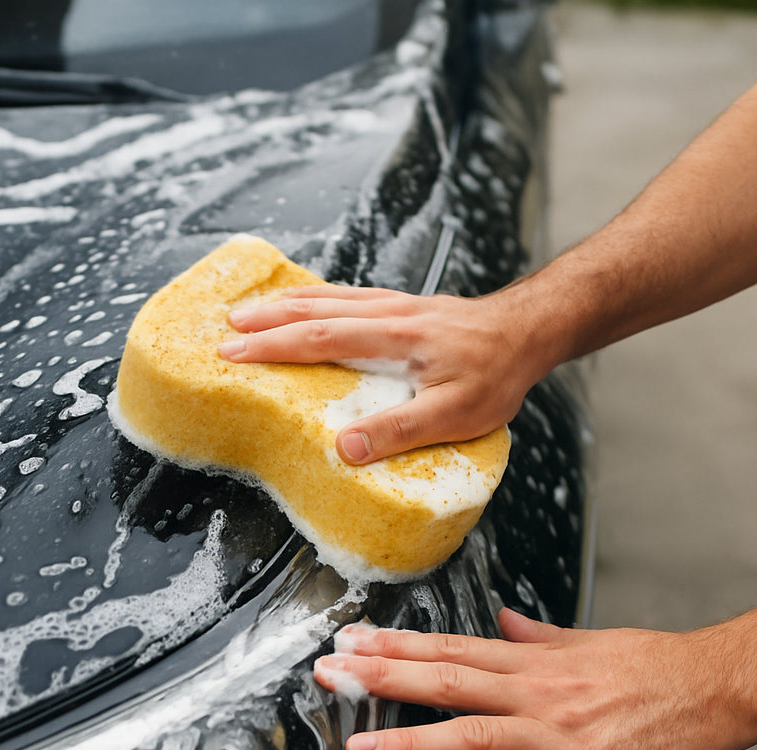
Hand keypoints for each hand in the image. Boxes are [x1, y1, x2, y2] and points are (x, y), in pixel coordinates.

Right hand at [222, 286, 559, 463]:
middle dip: (266, 319)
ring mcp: (397, 305)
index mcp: (395, 336)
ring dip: (286, 304)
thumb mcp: (456, 413)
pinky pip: (348, 295)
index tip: (232, 354)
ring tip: (250, 312)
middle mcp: (390, 312)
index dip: (273, 346)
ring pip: (329, 296)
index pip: (320, 337)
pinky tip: (308, 304)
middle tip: (225, 330)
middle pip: (315, 308)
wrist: (531, 330)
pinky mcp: (406, 306)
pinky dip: (317, 297)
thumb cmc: (498, 373)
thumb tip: (346, 447)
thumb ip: (401, 429)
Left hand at [312, 608, 755, 749]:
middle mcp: (537, 692)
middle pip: (447, 681)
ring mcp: (558, 734)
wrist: (718, 688)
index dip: (396, 646)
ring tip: (361, 748)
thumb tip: (501, 625)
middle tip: (332, 676)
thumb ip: (538, 638)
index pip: (451, 648)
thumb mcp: (590, 642)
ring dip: (411, 741)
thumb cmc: (659, 667)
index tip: (352, 641)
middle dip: (384, 679)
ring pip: (472, 736)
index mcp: (535, 661)